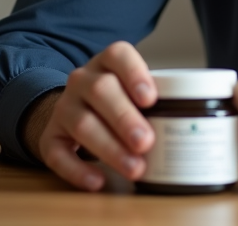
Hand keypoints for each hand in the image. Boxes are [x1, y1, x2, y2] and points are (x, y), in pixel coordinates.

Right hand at [21, 41, 157, 190]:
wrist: (75, 113)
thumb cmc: (118, 102)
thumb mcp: (132, 92)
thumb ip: (153, 102)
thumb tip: (186, 126)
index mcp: (106, 64)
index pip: (118, 55)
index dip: (134, 74)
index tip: (150, 98)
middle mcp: (82, 81)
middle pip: (101, 90)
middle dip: (125, 118)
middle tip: (146, 142)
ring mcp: (63, 108)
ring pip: (82, 123)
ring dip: (110, 148)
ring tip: (134, 168)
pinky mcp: (50, 138)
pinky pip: (57, 154)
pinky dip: (77, 170)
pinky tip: (97, 182)